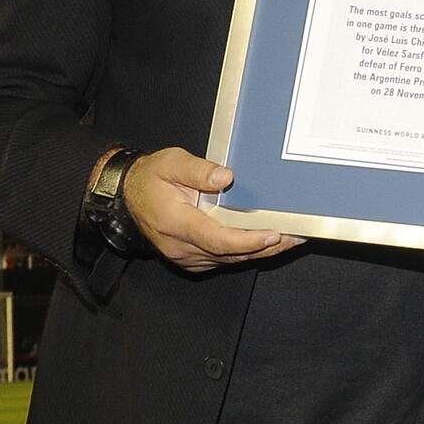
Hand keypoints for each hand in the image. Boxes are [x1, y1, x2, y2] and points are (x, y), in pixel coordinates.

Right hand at [122, 147, 302, 271]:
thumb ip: (197, 170)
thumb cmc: (151, 177)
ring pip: (229, 260)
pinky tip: (265, 243)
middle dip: (264, 247)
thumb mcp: (170, 162)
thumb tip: (225, 177)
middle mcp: (181, 246)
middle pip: (229, 253)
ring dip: (259, 252)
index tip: (272, 234)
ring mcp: (186, 256)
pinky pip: (223, 260)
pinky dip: (246, 252)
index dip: (247, 240)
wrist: (129, 195)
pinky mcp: (192, 258)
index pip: (217, 239)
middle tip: (295, 237)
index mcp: (176, 223)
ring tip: (289, 239)